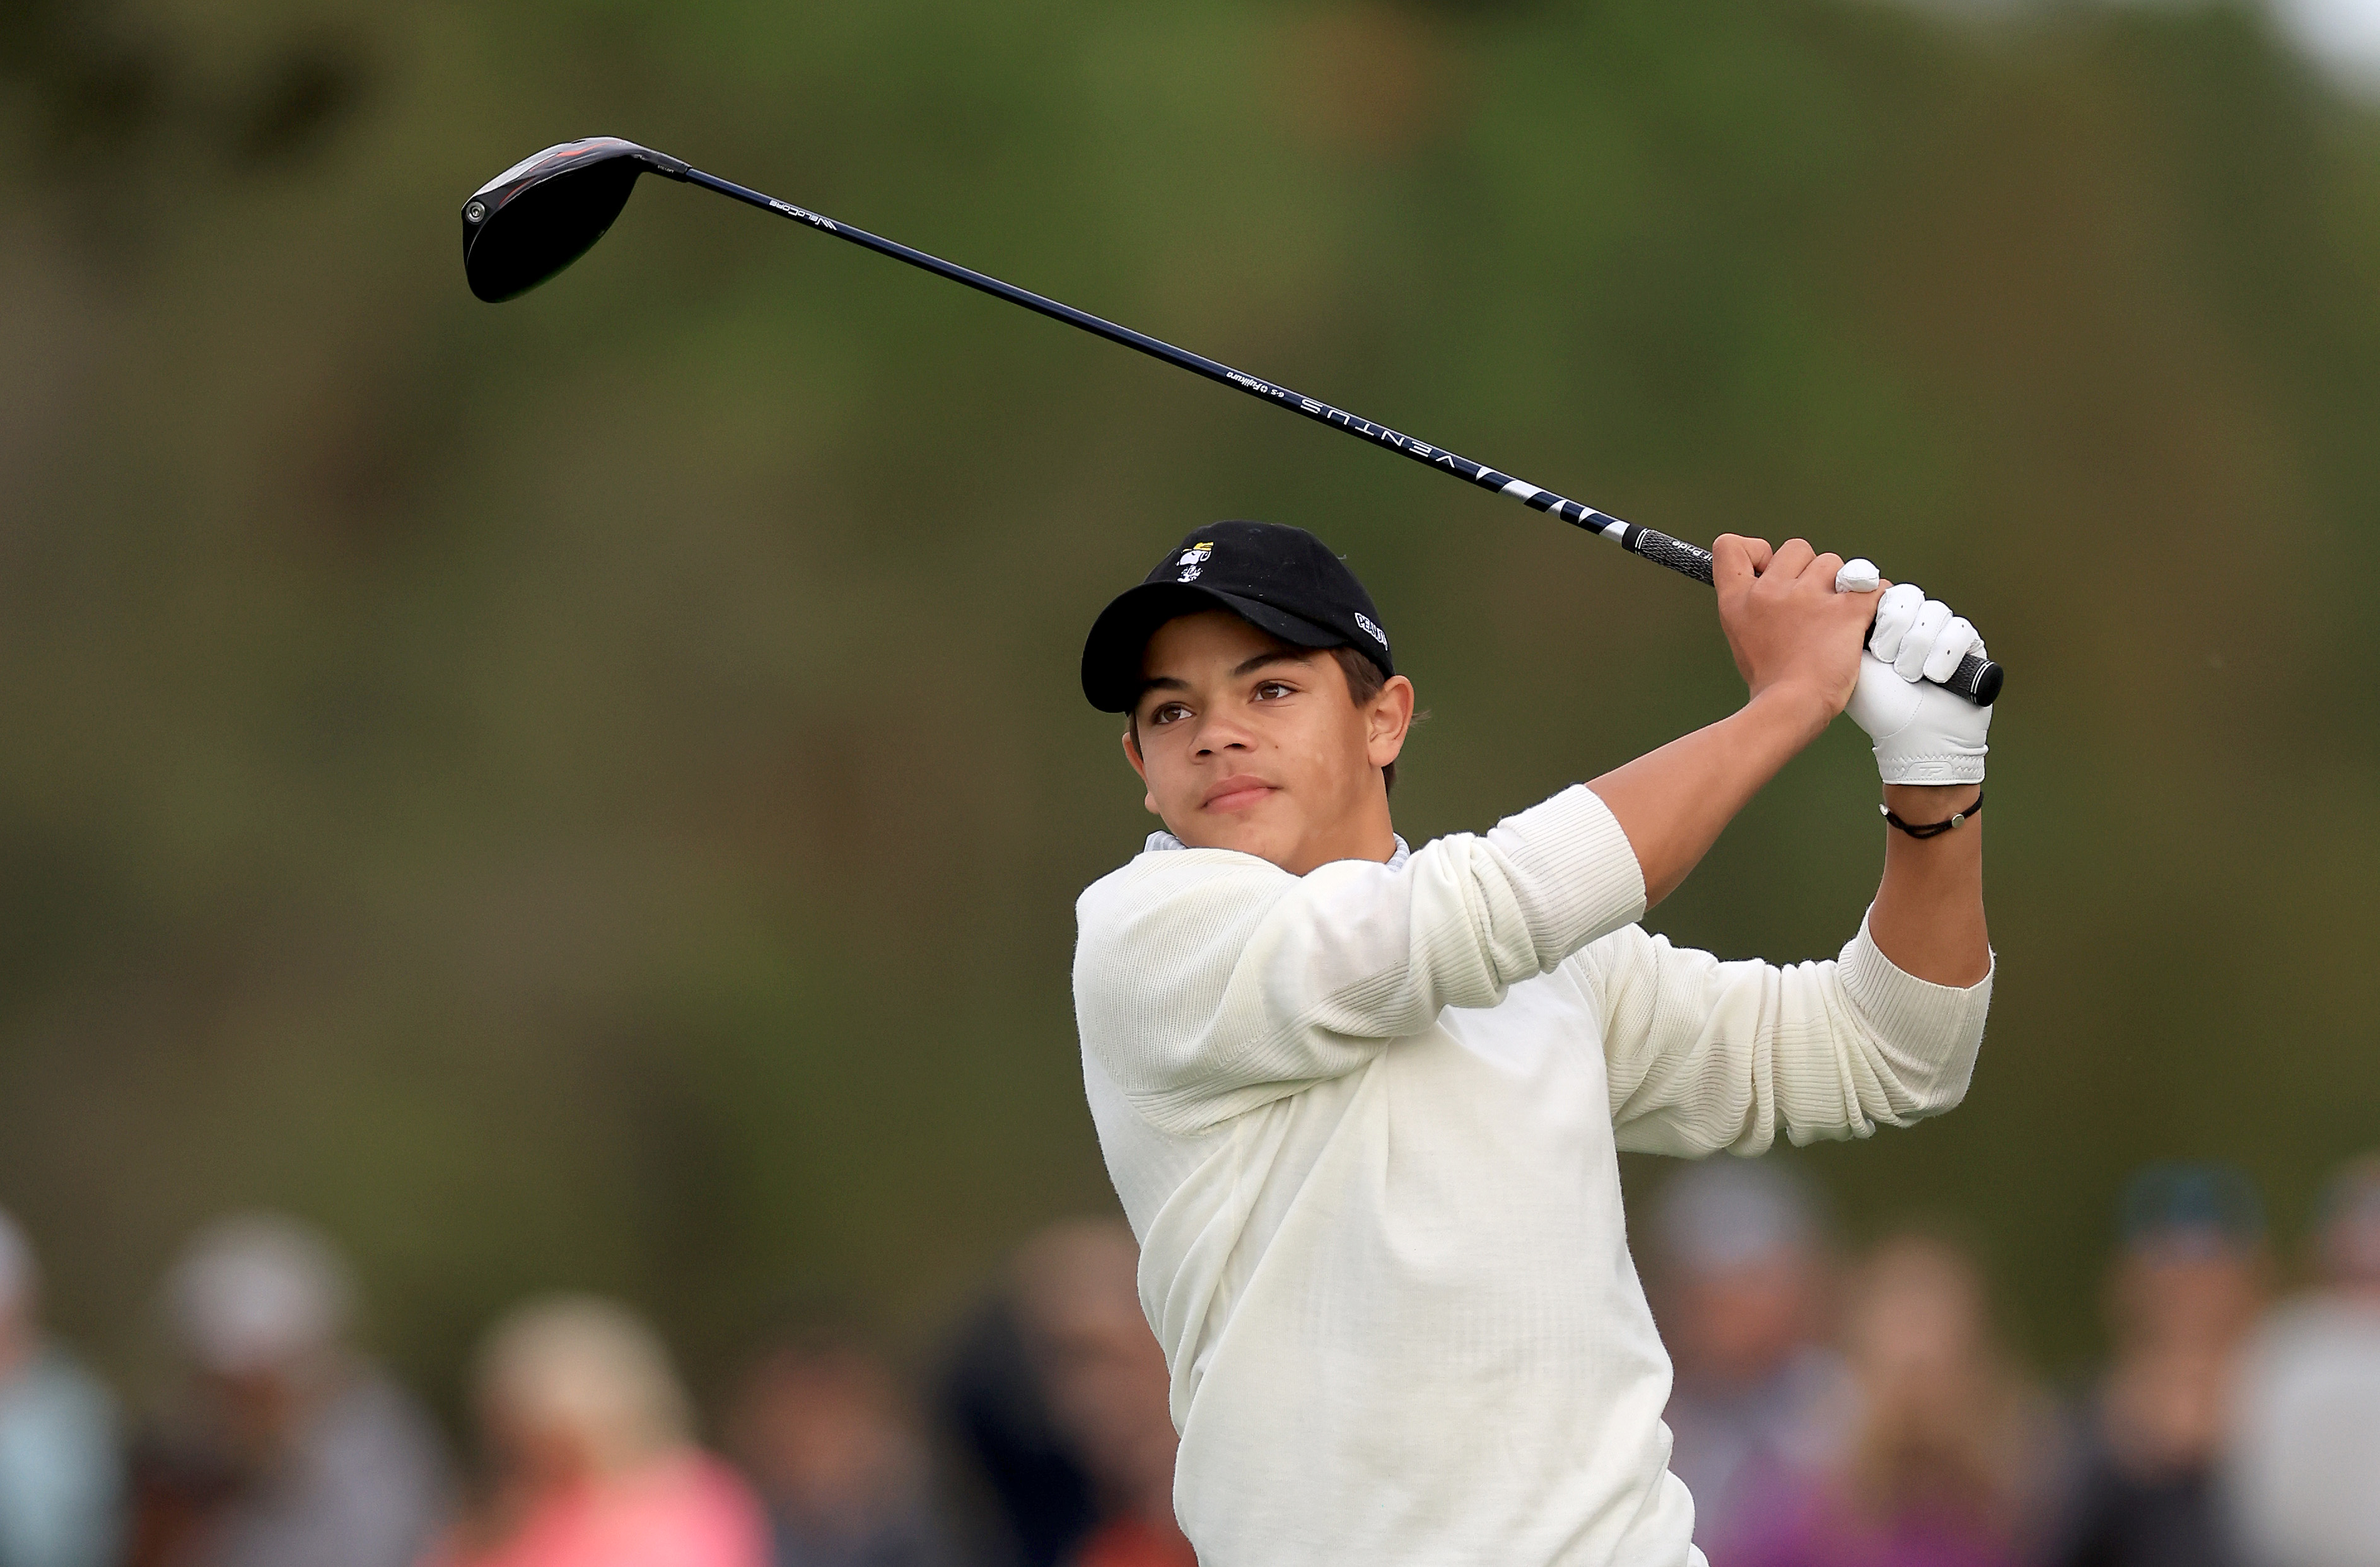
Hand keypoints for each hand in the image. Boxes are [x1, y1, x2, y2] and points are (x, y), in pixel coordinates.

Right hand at [1712, 536, 1878, 728]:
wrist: (1792, 708)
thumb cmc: (1772, 681)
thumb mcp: (1742, 636)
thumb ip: (1753, 604)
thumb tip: (1770, 582)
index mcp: (1739, 599)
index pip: (1731, 545)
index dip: (1756, 550)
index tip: (1770, 568)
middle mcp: (1771, 591)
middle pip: (1797, 548)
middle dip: (1809, 571)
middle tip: (1812, 606)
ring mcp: (1809, 598)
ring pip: (1835, 563)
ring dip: (1840, 585)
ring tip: (1835, 618)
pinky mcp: (1845, 611)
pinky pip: (1872, 584)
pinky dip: (1875, 596)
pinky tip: (1867, 614)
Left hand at [1846, 583, 1991, 784]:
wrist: (1914, 739)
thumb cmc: (1878, 707)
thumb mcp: (1852, 661)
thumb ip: (1846, 623)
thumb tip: (1848, 585)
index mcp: (1882, 624)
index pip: (1883, 590)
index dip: (1878, 608)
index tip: (1872, 639)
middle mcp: (1912, 624)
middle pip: (1908, 595)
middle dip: (1896, 629)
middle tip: (1887, 659)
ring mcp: (1940, 633)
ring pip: (1933, 611)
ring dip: (1917, 647)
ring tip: (1909, 675)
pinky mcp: (1968, 646)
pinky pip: (1959, 629)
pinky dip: (1943, 656)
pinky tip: (1933, 677)